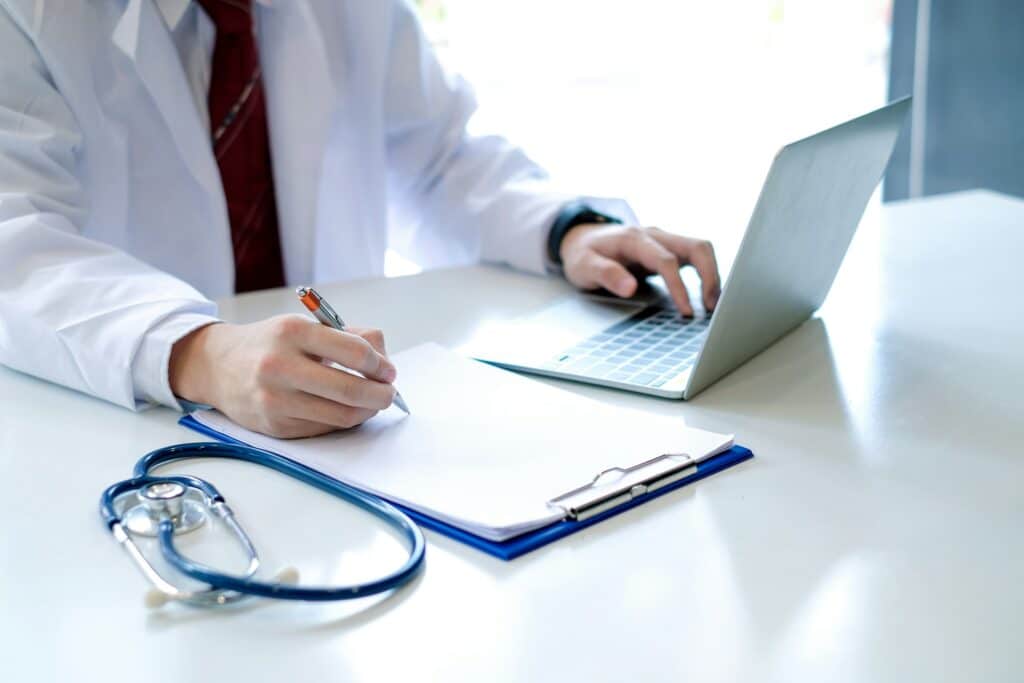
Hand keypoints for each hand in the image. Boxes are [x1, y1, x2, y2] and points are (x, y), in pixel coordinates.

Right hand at [169, 315, 397, 437]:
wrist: (218, 367)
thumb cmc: (270, 344)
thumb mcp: (304, 326)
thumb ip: (348, 337)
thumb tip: (384, 359)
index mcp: (293, 332)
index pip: (354, 352)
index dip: (380, 364)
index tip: (388, 370)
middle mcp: (281, 366)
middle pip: (351, 390)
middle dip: (381, 394)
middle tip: (389, 392)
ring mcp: (276, 400)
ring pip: (341, 416)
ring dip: (367, 411)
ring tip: (372, 402)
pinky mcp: (276, 426)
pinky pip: (324, 429)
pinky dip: (343, 421)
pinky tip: (345, 410)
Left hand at [559, 223, 720, 315]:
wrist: (581, 238)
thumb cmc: (583, 254)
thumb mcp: (584, 266)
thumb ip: (606, 275)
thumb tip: (630, 288)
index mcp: (634, 239)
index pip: (666, 261)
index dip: (679, 286)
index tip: (686, 311)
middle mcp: (654, 235)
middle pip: (696, 247)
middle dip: (710, 276)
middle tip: (711, 307)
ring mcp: (664, 241)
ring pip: (700, 250)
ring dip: (712, 275)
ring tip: (713, 305)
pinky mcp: (668, 250)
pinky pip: (695, 258)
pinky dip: (705, 275)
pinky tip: (706, 296)